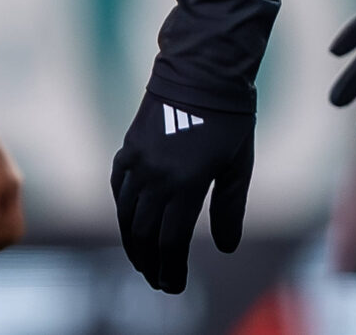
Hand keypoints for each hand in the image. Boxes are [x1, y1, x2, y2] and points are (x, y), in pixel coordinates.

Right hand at [112, 90, 255, 293]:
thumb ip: (229, 208)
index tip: (173, 286)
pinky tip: (130, 223)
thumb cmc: (229, 117)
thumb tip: (227, 248)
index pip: (171, 242)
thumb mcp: (237, 164)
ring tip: (143, 261)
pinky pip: (118, 189)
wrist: (202, 69)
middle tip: (158, 281)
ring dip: (133, 243)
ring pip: (126, 216)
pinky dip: (122, 210)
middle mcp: (156, 178)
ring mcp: (138, 163)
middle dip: (150, 264)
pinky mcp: (128, 148)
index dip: (170, 269)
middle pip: (145, 236)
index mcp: (186, 184)